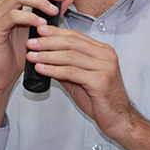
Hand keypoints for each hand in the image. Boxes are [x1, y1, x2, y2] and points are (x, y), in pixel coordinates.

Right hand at [0, 0, 72, 126]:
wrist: (2, 76)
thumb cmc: (19, 54)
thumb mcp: (41, 31)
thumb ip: (52, 13)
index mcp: (11, 3)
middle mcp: (1, 6)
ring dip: (39, 0)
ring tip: (53, 11)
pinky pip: (13, 16)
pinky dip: (29, 17)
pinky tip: (41, 24)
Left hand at [27, 24, 149, 149]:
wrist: (118, 119)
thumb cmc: (101, 100)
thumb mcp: (80, 79)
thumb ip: (66, 67)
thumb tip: (44, 58)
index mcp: (103, 51)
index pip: (76, 36)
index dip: (56, 32)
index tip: (39, 30)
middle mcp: (106, 55)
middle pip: (72, 43)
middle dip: (49, 42)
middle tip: (31, 43)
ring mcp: (105, 67)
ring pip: (71, 56)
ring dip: (48, 55)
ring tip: (32, 56)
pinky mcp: (101, 81)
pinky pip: (72, 72)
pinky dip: (54, 70)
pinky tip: (42, 69)